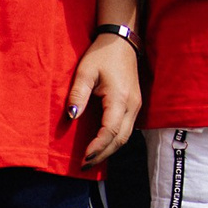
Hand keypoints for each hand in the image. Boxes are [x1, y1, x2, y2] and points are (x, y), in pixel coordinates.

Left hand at [68, 33, 141, 166]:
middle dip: (103, 154)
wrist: (122, 41)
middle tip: (85, 165)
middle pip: (120, 139)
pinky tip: (103, 145)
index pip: (110, 131)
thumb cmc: (102, 55)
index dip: (97, 147)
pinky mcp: (135, 104)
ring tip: (92, 159)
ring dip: (110, 150)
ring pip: (126, 136)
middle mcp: (132, 105)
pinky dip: (115, 141)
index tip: (83, 158)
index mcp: (119, 99)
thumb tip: (71, 118)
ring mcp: (136, 105)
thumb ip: (78, 95)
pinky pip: (127, 129)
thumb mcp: (85, 72)